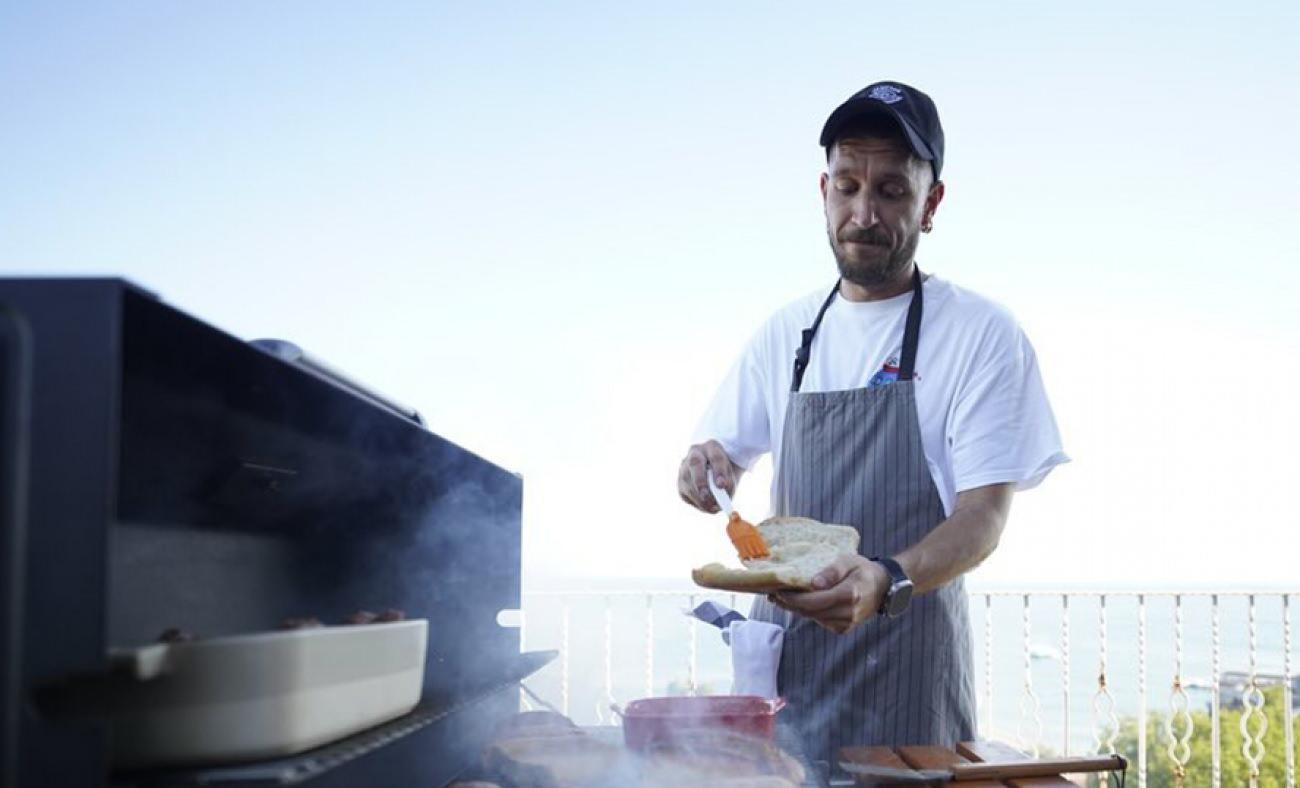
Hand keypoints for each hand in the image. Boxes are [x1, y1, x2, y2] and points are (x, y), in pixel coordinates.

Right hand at [677, 440, 740, 513]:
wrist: (717, 470)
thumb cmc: (726, 473)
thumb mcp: (731, 476)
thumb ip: (727, 486)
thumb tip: (717, 504)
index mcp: (712, 447)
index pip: (715, 457)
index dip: (718, 471)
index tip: (722, 485)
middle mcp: (696, 453)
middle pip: (695, 464)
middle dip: (700, 482)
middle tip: (707, 497)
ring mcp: (685, 466)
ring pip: (686, 480)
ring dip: (699, 497)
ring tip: (712, 508)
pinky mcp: (680, 480)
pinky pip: (684, 492)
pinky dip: (695, 502)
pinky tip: (705, 506)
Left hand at [767, 555, 888, 634]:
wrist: (882, 587)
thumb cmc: (862, 570)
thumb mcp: (848, 561)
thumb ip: (832, 571)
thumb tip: (814, 583)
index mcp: (849, 594)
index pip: (815, 601)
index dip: (794, 599)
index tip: (778, 592)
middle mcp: (848, 612)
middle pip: (811, 612)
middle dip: (789, 604)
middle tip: (772, 594)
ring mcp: (846, 623)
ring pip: (813, 618)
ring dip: (796, 609)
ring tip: (780, 598)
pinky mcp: (843, 629)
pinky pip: (820, 621)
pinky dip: (808, 613)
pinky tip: (798, 604)